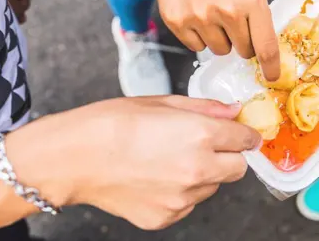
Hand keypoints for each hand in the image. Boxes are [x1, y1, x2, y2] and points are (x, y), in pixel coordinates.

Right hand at [5, 96, 259, 229]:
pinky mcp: (167, 217)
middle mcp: (198, 169)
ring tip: (169, 160)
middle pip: (238, 169)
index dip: (245, 134)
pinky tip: (155, 178)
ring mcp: (183, 198)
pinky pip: (188, 204)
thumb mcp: (163, 102)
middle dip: (229, 156)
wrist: (72, 158)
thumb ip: (206, 108)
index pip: (246, 139)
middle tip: (207, 146)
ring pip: (212, 187)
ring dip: (204, 174)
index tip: (242, 133)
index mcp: (201, 135)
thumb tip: (234, 112)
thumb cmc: (112, 123)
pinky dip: (181, 192)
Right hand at [123, 0, 280, 80]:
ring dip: (219, 37)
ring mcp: (200, 18)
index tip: (273, 77)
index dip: (272, 67)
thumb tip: (259, 41)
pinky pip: (195, 45)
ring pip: (219, 49)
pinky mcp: (176, 21)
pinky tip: (192, 7)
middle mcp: (228, 11)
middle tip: (232, 19)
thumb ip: (252, 7)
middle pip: (243, 50)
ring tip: (209, 7)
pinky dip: (197, 34)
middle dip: (243, 42)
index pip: (267, 47)